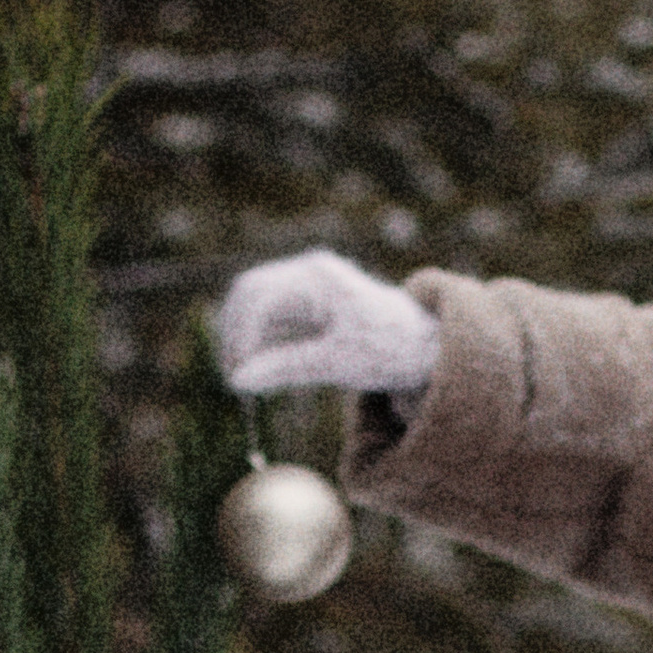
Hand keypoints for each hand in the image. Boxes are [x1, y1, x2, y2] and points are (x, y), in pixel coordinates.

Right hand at [211, 248, 439, 399]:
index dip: (240, 336)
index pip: (260, 296)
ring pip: (251, 302)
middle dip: (233, 334)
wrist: (420, 342)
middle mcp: (308, 271)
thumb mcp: (339, 364)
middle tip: (232, 379)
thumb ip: (288, 368)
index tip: (237, 377)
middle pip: (247, 291)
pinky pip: (265, 314)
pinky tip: (254, 371)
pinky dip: (254, 339)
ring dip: (239, 336)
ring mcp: (303, 281)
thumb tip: (239, 381)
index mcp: (319, 278)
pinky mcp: (302, 298)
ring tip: (239, 379)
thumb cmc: (387, 350)